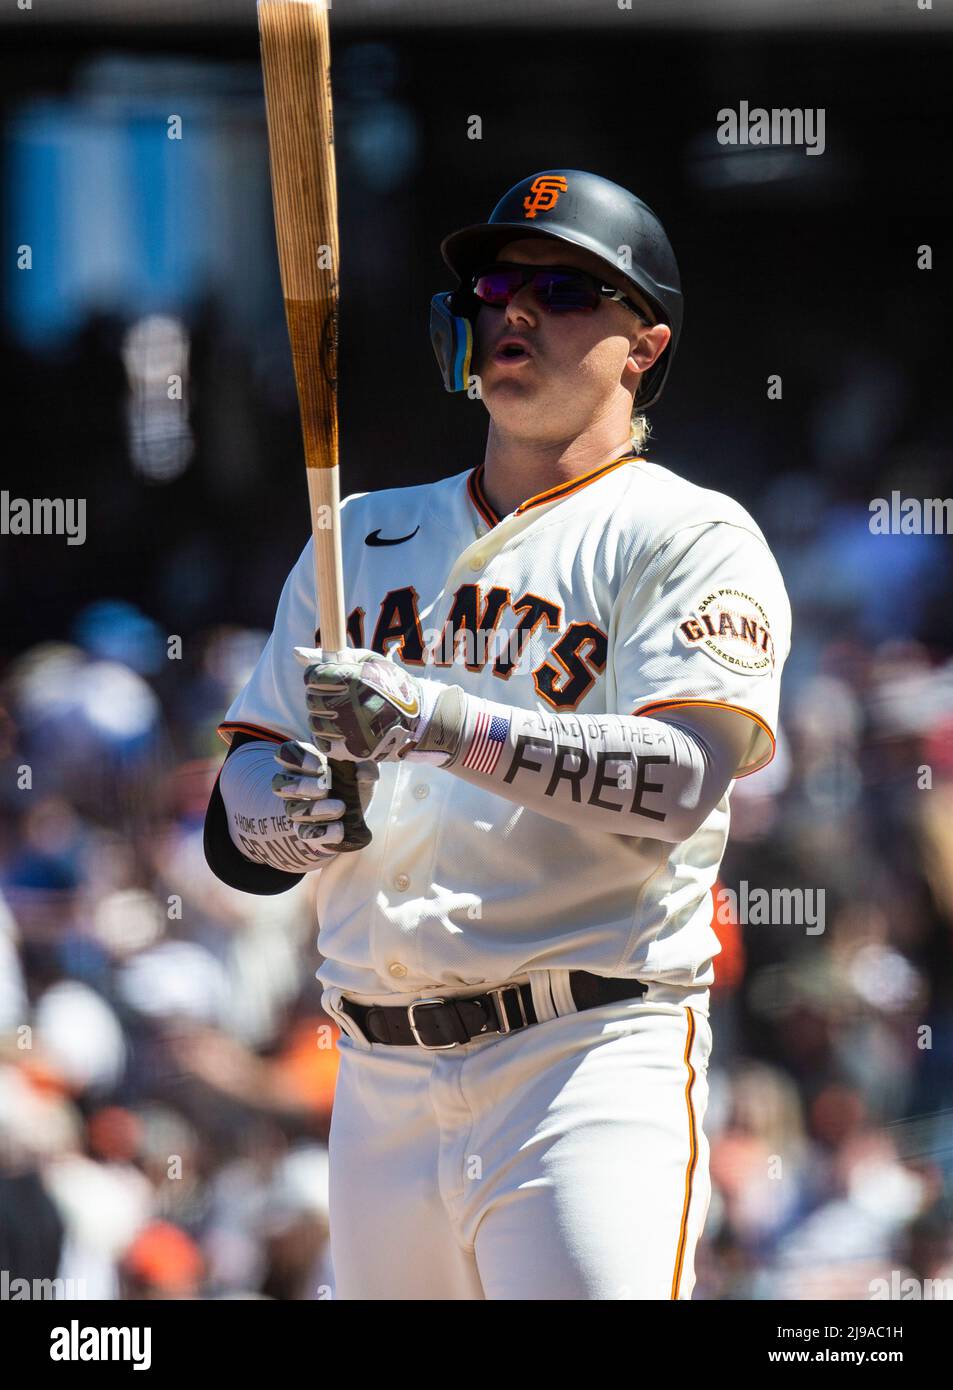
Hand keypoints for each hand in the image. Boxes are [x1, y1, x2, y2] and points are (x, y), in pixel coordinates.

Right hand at [271, 738, 378, 856]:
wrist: (355, 811)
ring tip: (340, 808)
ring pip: (293, 811)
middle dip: (301, 786)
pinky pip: (306, 834)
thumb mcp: (361, 768)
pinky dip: (322, 833)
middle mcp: (294, 785)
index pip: (286, 754)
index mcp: (303, 762)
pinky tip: (339, 829)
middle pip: (280, 783)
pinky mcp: (307, 831)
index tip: (319, 765)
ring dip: (315, 810)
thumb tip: (366, 773)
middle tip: (324, 788)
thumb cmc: (352, 779)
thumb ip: (364, 765)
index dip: (297, 759)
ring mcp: (297, 809)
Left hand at [293, 646, 449, 763]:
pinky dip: (328, 737)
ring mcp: (354, 729)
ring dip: (322, 717)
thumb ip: (332, 656)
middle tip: (336, 697)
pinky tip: (342, 730)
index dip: (316, 676)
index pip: (313, 676)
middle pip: (312, 699)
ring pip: (315, 722)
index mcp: (357, 678)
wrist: (420, 720)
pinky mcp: (355, 750)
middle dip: (319, 696)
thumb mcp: (367, 662)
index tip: (326, 678)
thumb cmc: (390, 685)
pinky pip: (323, 743)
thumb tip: (296, 653)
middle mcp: (354, 704)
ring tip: (340, 714)